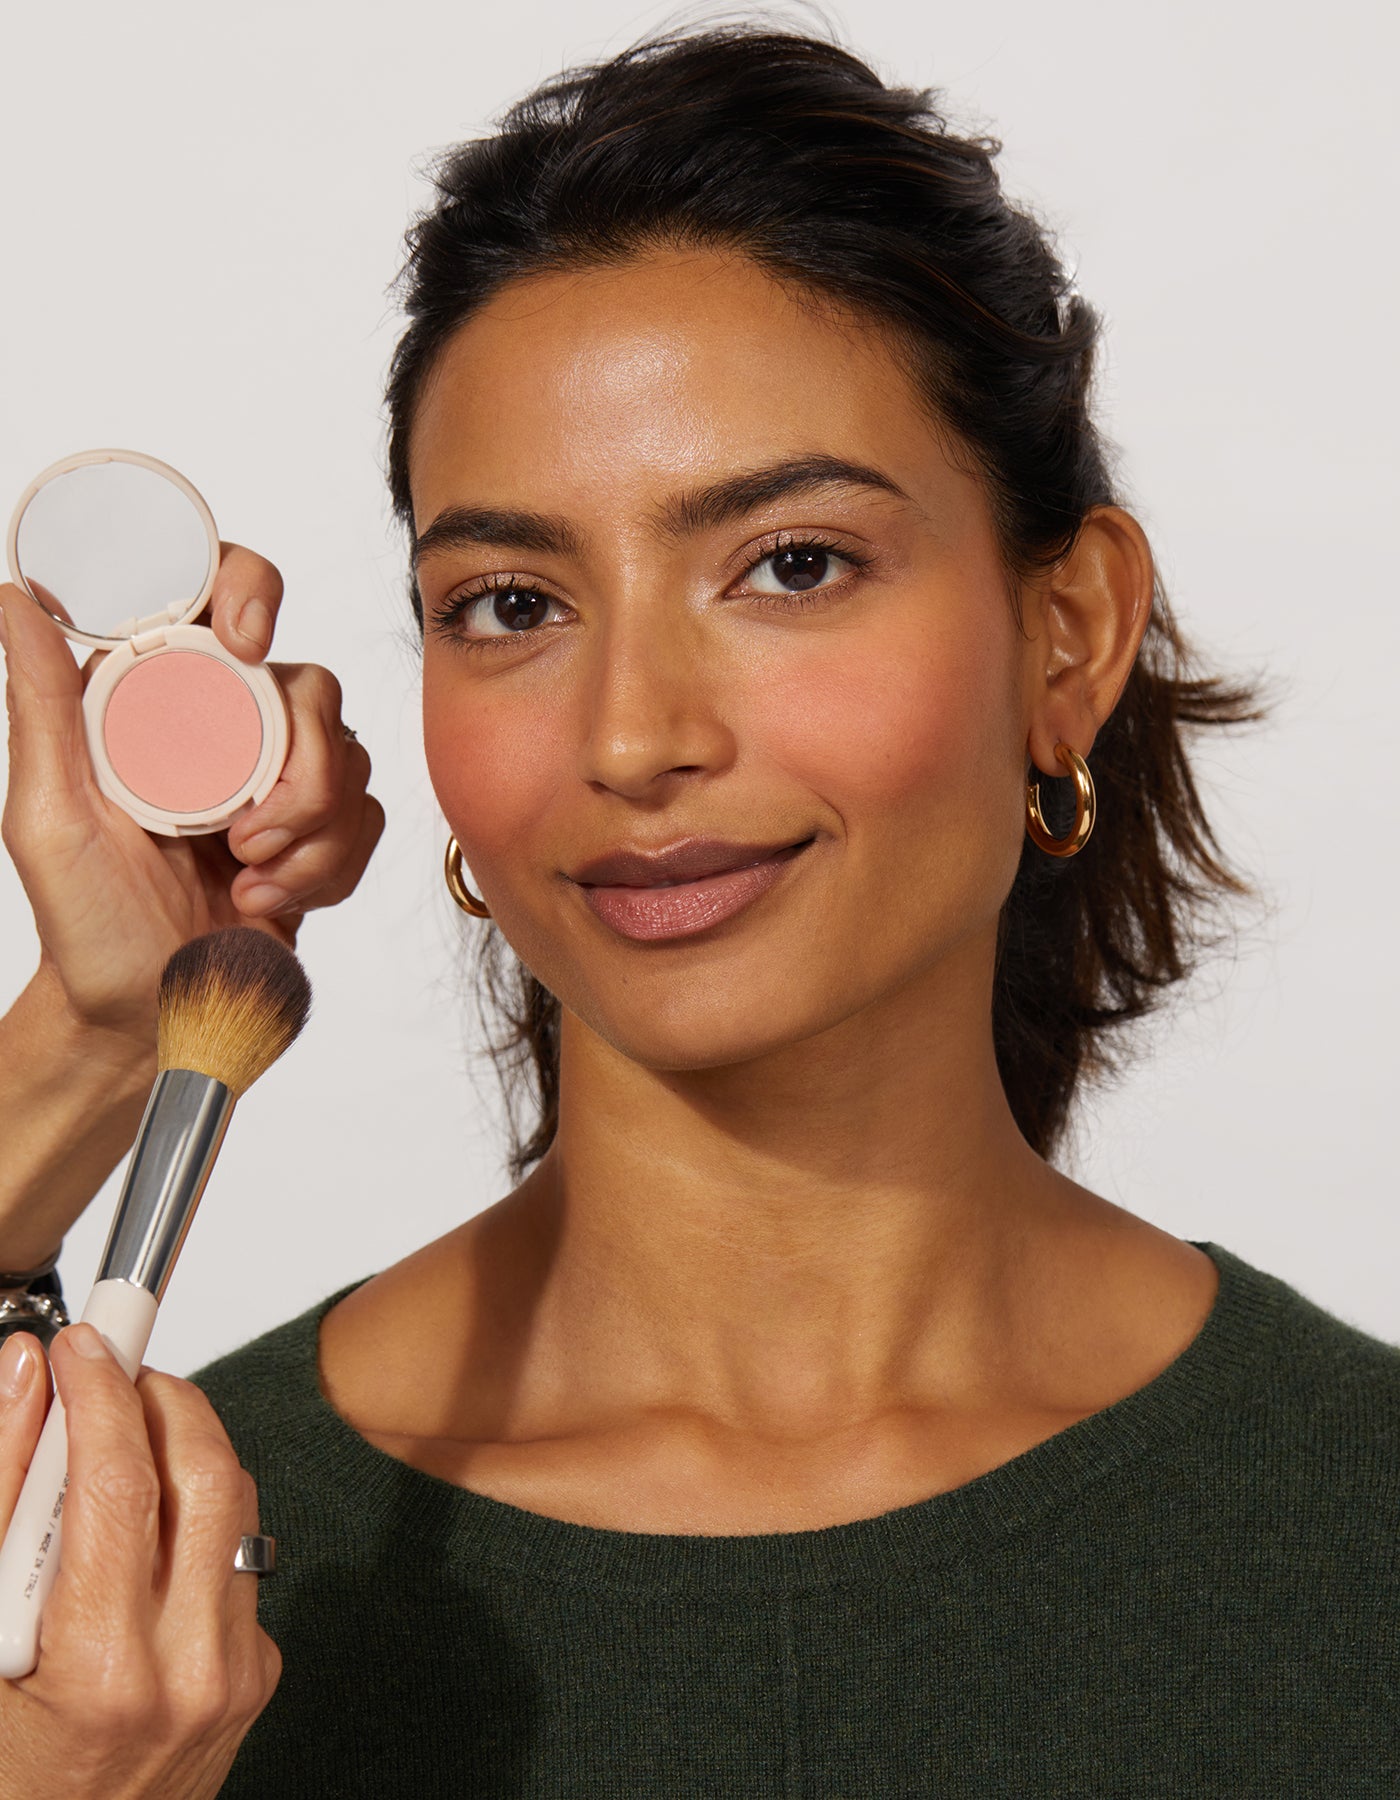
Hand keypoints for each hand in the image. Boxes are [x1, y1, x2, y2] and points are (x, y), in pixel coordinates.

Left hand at [0, 546, 384, 1045]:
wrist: (150, 1015)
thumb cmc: (88, 925)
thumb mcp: (48, 815)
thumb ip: (42, 705)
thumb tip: (16, 597)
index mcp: (155, 696)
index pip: (218, 594)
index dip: (251, 594)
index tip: (250, 647)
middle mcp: (225, 724)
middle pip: (309, 684)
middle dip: (298, 769)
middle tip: (245, 837)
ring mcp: (280, 776)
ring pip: (349, 755)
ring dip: (310, 831)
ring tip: (249, 881)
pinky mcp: (323, 831)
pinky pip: (368, 816)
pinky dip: (330, 866)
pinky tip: (272, 898)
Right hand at [0, 1326, 278, 1797]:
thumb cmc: (6, 1763)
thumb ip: (0, 1493)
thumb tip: (24, 1378)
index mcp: (103, 1666)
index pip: (117, 1482)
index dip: (97, 1391)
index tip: (80, 1343)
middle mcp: (188, 1668)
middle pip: (204, 1472)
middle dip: (158, 1397)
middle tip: (109, 1374)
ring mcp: (234, 1673)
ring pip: (232, 1505)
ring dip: (182, 1448)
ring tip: (120, 1440)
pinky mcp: (257, 1674)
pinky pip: (237, 1559)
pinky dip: (193, 1519)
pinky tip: (141, 1531)